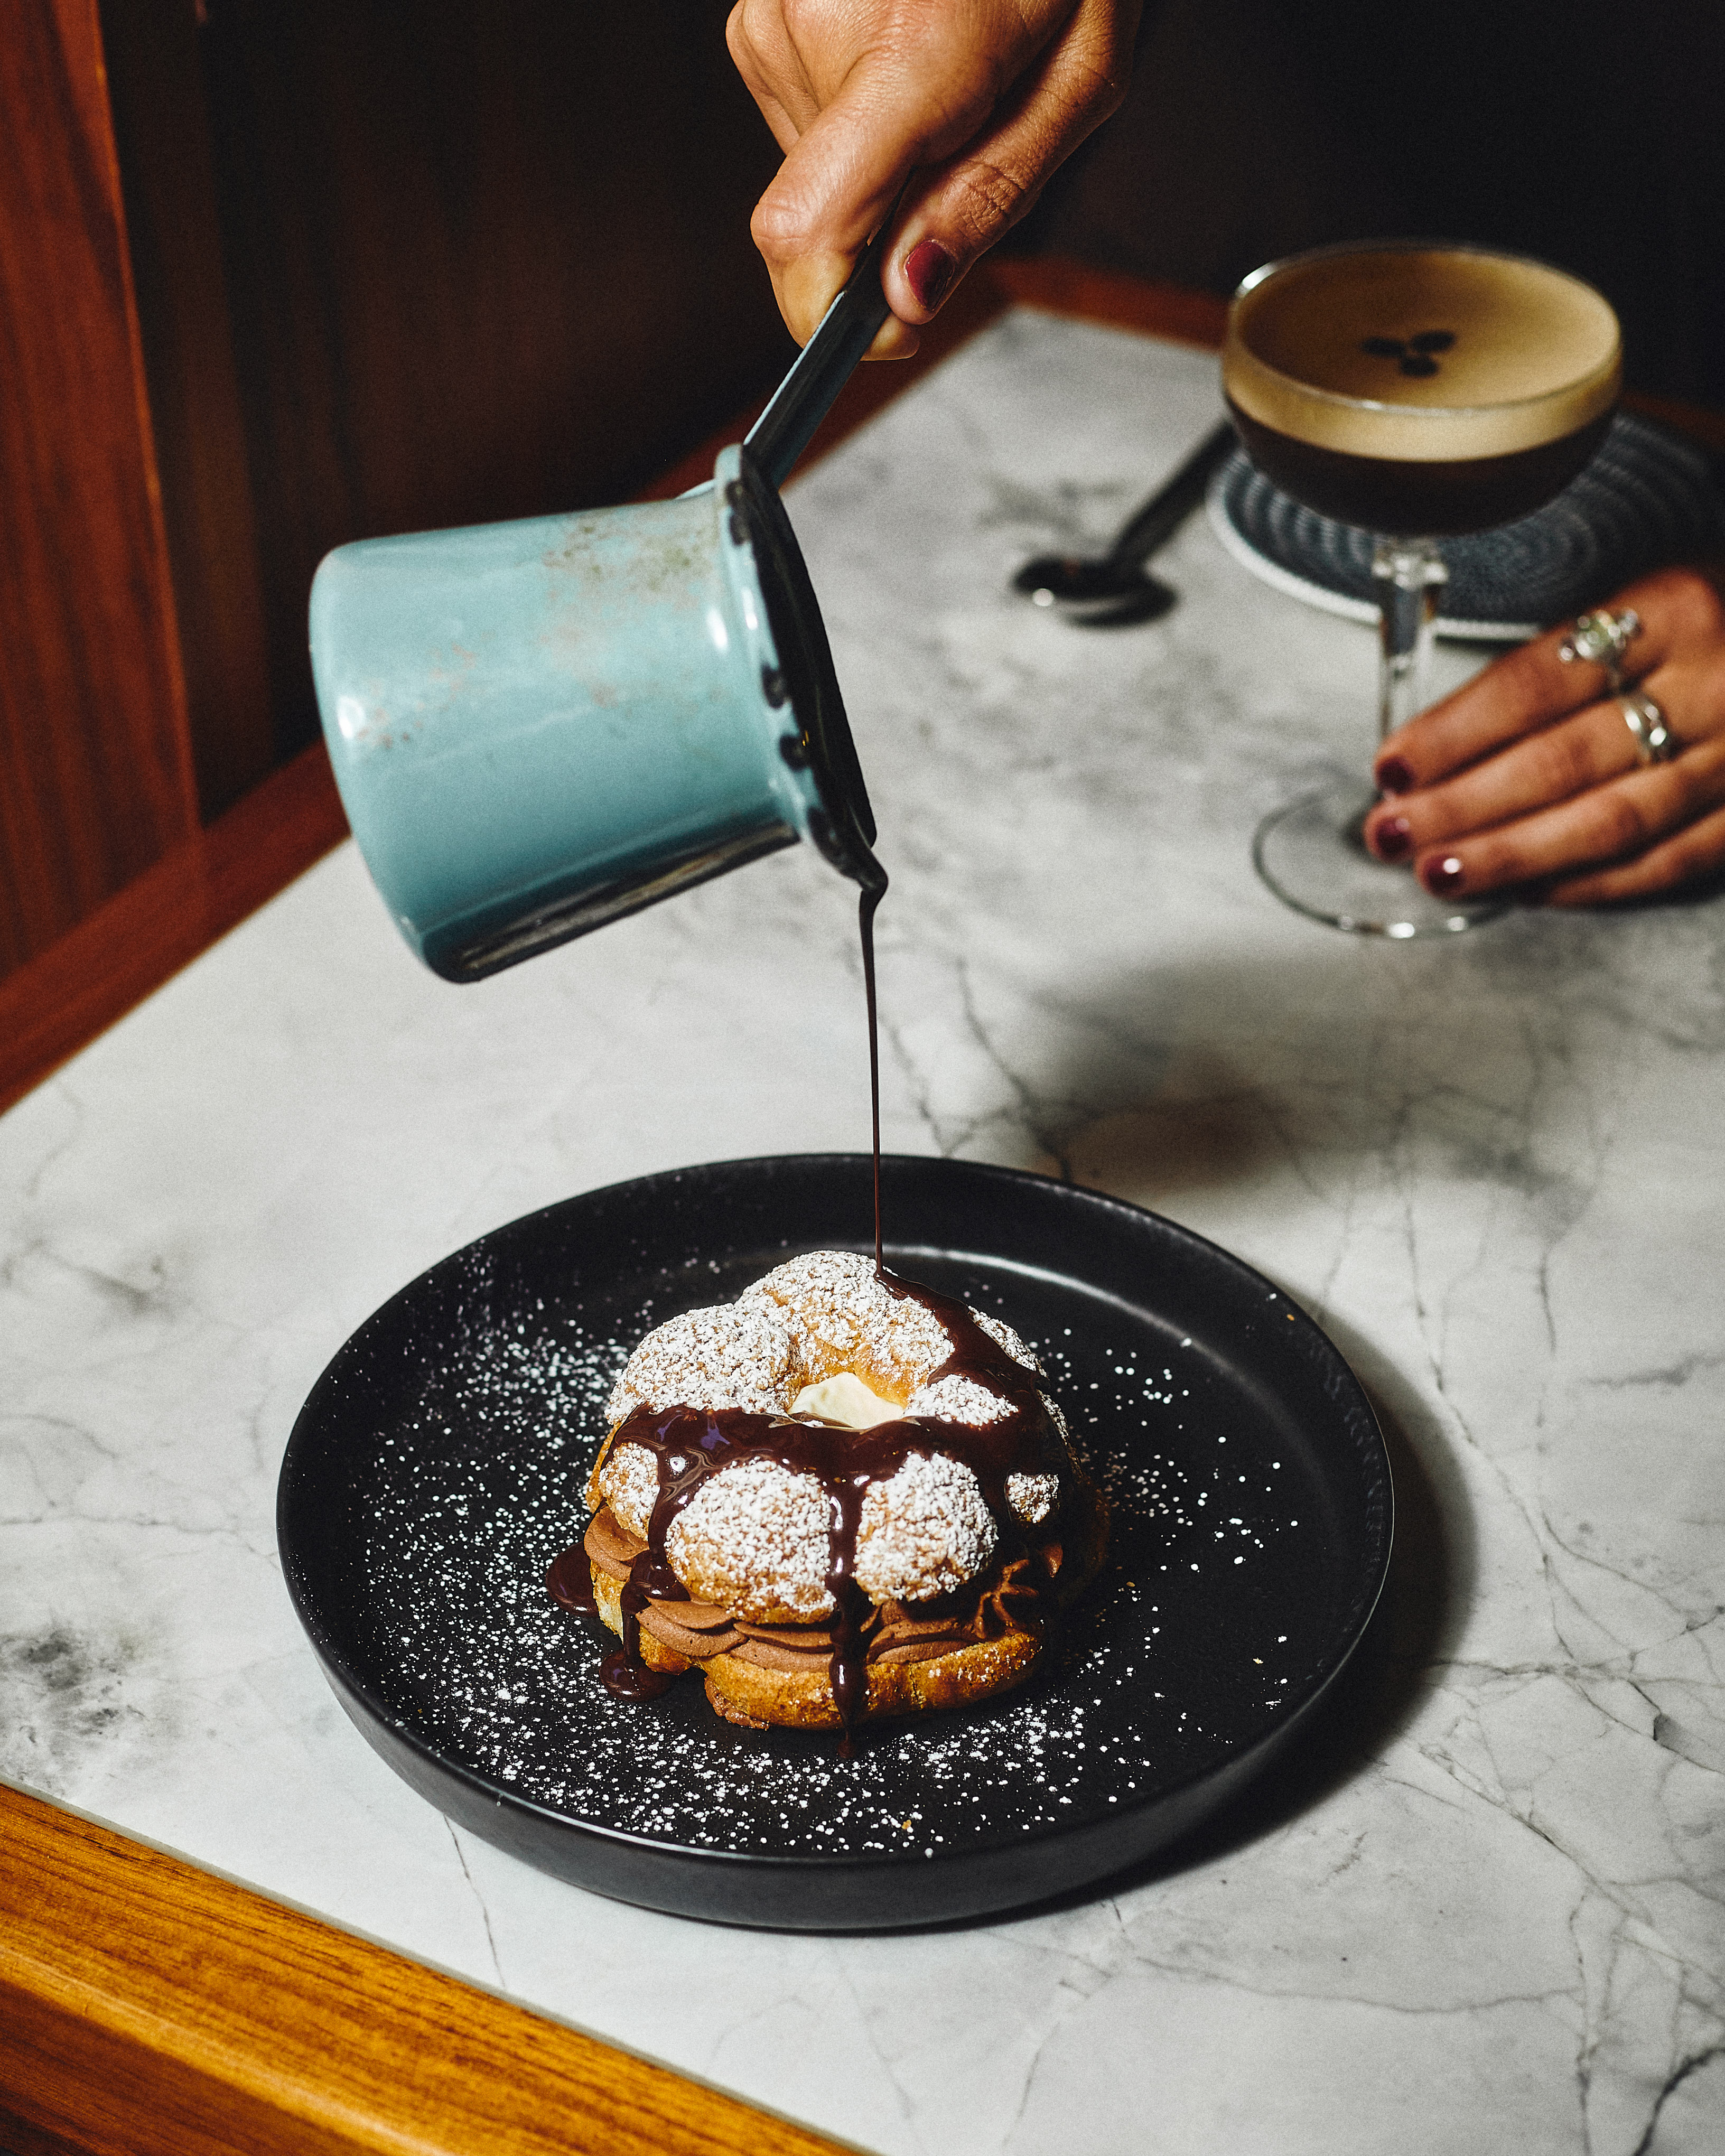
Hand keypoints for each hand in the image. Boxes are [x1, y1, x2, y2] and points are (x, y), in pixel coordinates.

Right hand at [727, 0, 1140, 354]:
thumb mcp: (1078, 83)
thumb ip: (987, 200)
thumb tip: (905, 300)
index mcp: (906, 51)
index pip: (804, 232)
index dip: (830, 315)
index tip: (884, 329)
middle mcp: (815, 30)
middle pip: (821, 216)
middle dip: (894, 219)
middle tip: (971, 136)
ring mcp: (774, 17)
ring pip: (813, 173)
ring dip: (885, 161)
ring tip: (949, 78)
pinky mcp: (759, 17)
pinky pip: (804, 125)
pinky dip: (862, 120)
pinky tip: (910, 54)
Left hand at [1363, 564, 1724, 905]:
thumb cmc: (1712, 624)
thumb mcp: (1642, 607)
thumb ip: (1555, 668)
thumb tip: (1438, 749)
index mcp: (1672, 609)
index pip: (1536, 682)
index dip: (1455, 733)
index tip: (1392, 769)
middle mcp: (1713, 683)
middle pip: (1564, 760)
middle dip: (1463, 807)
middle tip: (1391, 834)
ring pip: (1609, 822)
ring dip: (1512, 856)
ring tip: (1439, 872)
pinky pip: (1666, 864)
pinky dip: (1590, 885)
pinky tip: (1527, 893)